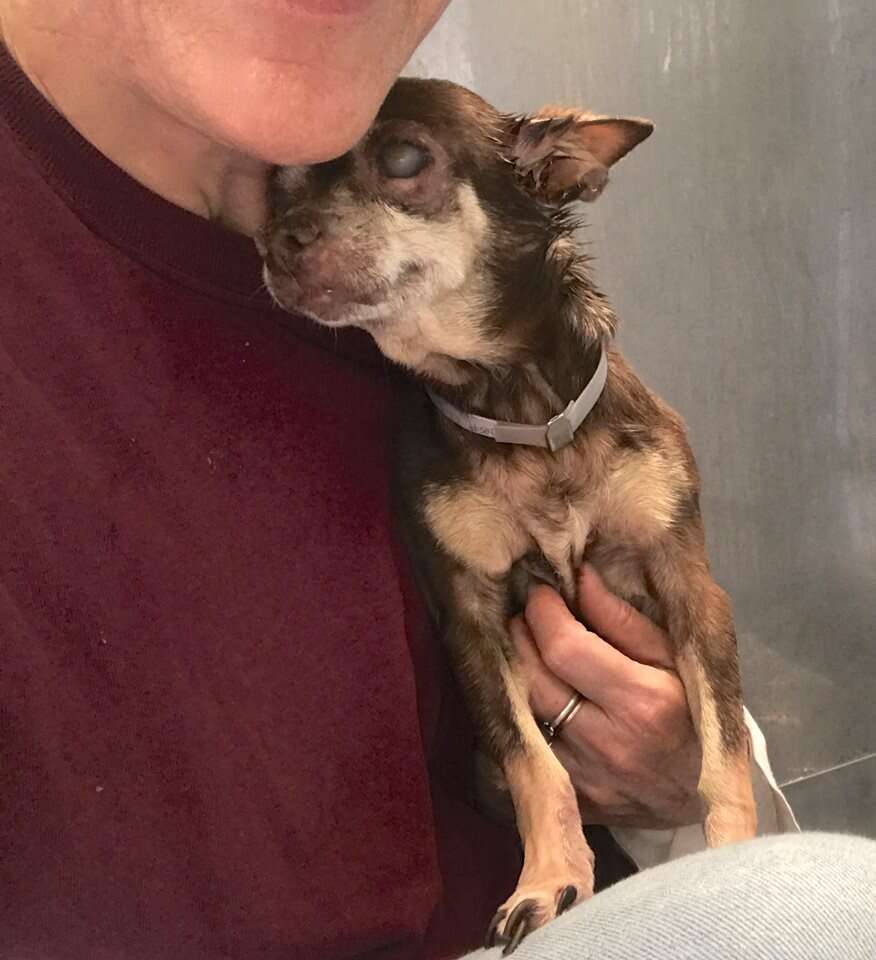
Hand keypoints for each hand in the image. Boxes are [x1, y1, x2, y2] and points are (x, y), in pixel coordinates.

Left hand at [514, 564, 702, 828]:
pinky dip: (524, 712)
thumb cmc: (690, 711)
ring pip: (525, 712)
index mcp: (642, 700)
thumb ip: (623, 619)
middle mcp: (608, 742)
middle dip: (523, 636)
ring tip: (529, 646)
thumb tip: (579, 578)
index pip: (564, 648)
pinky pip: (530, 745)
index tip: (543, 593)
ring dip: (519, 670)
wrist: (701, 793)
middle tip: (530, 616)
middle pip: (534, 678)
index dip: (544, 613)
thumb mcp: (673, 657)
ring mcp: (585, 777)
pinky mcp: (569, 796)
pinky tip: (535, 691)